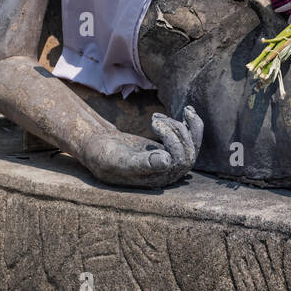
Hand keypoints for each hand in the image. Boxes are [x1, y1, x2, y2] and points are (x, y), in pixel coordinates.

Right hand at [81, 106, 203, 187]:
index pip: (181, 161)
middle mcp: (168, 174)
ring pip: (192, 145)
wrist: (99, 148)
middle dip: (175, 130)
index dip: (172, 138)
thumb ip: (142, 163)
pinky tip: (187, 109)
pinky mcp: (171, 150)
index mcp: (158, 180)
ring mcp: (171, 163)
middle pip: (189, 152)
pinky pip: (190, 139)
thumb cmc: (106, 156)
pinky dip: (192, 124)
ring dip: (181, 125)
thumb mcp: (120, 160)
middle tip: (154, 118)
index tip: (153, 122)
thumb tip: (168, 161)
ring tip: (158, 116)